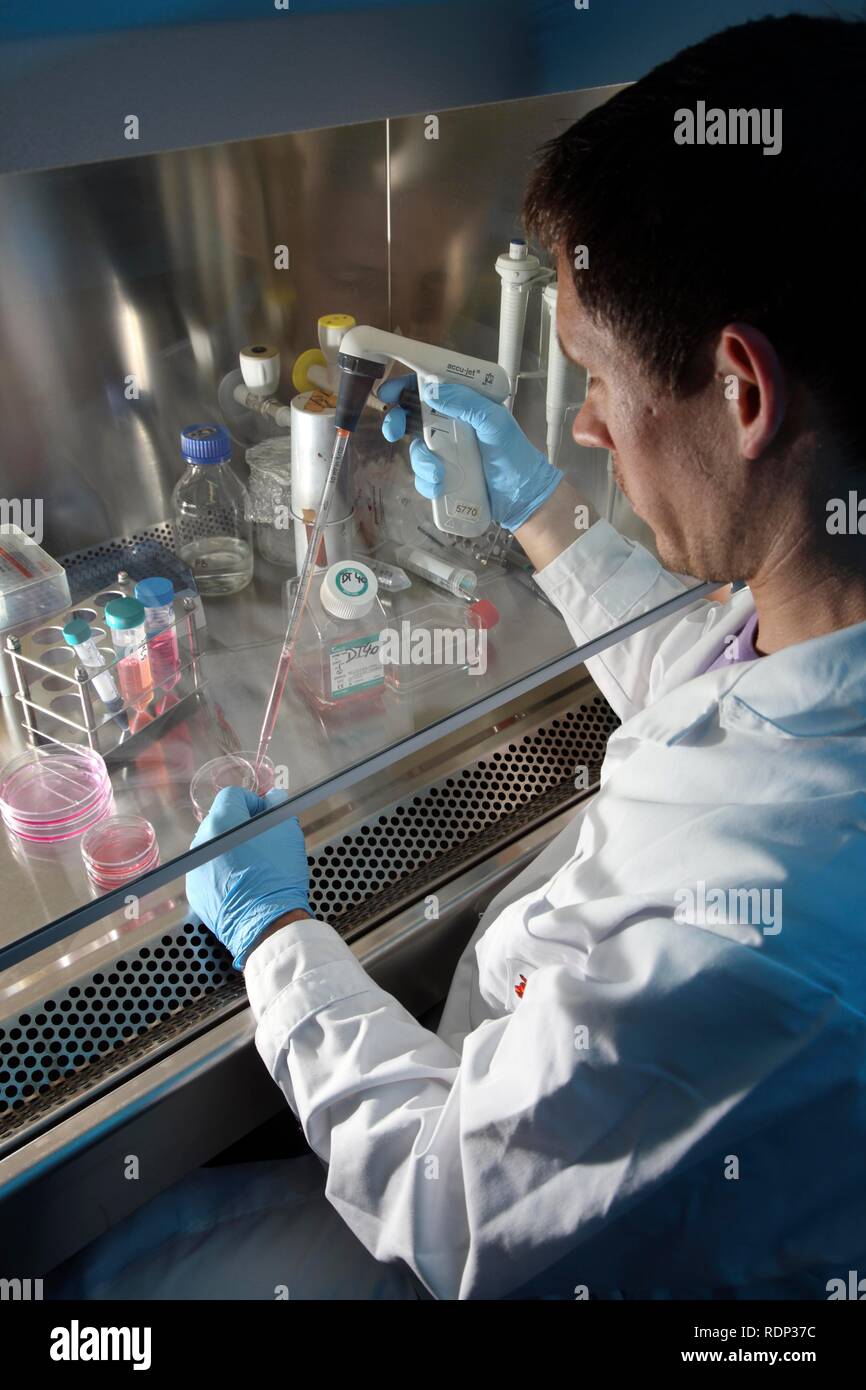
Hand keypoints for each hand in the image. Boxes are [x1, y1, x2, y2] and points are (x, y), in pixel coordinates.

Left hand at [186, 786, 310, 969]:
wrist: (266, 924)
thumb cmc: (277, 877)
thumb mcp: (287, 832)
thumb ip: (277, 806)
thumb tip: (273, 798)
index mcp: (222, 822)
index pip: (233, 795)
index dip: (254, 802)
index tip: (266, 818)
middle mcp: (202, 842)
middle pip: (222, 821)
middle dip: (242, 827)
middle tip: (264, 843)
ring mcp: (195, 868)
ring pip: (214, 847)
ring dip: (232, 850)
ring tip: (255, 868)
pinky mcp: (195, 891)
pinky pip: (209, 871)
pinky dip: (224, 873)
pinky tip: (243, 885)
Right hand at [379, 374, 562, 531]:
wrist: (522, 500)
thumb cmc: (514, 456)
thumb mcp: (494, 422)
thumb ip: (466, 402)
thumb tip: (431, 389)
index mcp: (465, 407)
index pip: (431, 389)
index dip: (406, 387)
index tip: (389, 393)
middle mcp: (452, 427)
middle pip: (412, 418)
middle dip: (398, 423)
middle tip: (394, 430)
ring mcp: (447, 453)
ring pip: (416, 451)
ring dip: (420, 461)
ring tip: (439, 472)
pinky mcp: (444, 478)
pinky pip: (423, 477)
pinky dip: (427, 482)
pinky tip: (441, 486)